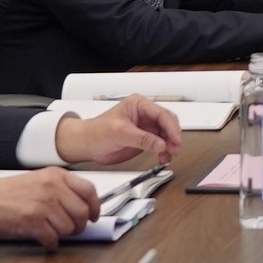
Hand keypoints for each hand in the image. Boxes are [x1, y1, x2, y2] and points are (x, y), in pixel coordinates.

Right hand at [0, 169, 104, 241]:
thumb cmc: (6, 192)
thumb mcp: (38, 179)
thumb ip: (61, 188)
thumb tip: (82, 205)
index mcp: (56, 175)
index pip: (89, 191)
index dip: (95, 207)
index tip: (94, 215)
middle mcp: (52, 188)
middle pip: (82, 213)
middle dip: (79, 225)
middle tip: (72, 229)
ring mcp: (44, 205)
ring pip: (69, 228)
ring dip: (63, 235)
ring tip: (52, 231)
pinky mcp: (34, 222)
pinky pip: (53, 239)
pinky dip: (51, 243)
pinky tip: (44, 239)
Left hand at [57, 99, 177, 165]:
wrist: (87, 144)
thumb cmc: (96, 132)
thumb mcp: (120, 133)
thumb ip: (142, 138)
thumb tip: (160, 144)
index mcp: (138, 105)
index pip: (161, 114)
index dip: (171, 127)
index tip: (175, 140)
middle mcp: (144, 115)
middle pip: (167, 123)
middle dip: (173, 137)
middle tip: (174, 149)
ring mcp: (145, 127)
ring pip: (166, 135)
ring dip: (170, 146)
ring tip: (168, 156)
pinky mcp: (145, 139)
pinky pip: (160, 144)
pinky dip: (164, 151)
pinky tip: (162, 158)